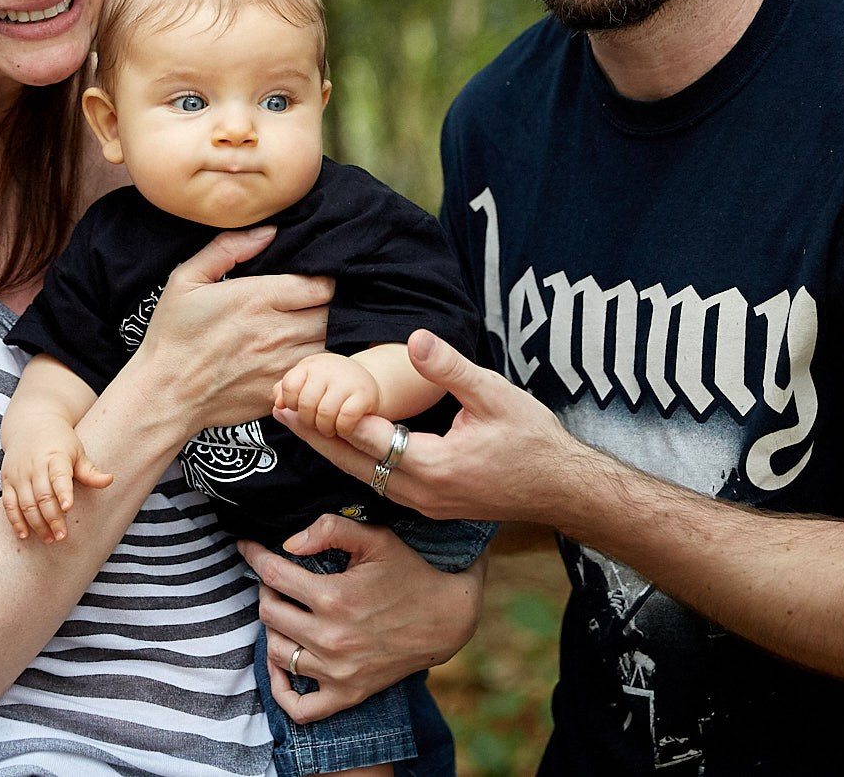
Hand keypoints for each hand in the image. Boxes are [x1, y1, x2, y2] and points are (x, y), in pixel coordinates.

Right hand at [0, 420, 111, 542]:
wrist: (30, 424)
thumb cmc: (60, 441)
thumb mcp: (77, 451)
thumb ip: (89, 471)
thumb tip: (110, 480)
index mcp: (55, 456)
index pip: (59, 476)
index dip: (63, 492)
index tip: (68, 507)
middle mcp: (34, 465)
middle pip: (42, 495)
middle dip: (52, 518)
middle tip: (62, 536)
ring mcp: (18, 474)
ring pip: (26, 503)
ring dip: (37, 524)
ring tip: (49, 539)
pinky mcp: (7, 481)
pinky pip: (9, 504)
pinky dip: (15, 521)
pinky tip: (25, 535)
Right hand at [130, 227, 331, 433]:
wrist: (165, 394)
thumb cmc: (173, 336)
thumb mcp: (186, 279)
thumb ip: (227, 247)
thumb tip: (269, 231)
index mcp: (257, 298)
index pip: (321, 284)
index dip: (325, 279)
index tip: (313, 280)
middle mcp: (277, 331)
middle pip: (333, 313)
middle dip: (331, 305)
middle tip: (316, 304)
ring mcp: (282, 364)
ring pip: (331, 343)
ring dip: (329, 334)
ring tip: (313, 328)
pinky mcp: (281, 390)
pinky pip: (317, 373)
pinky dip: (319, 364)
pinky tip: (306, 358)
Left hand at [239, 517, 481, 721]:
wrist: (446, 619)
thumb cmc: (409, 573)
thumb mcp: (376, 539)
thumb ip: (330, 529)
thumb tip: (288, 543)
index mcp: (334, 597)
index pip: (272, 574)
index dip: (254, 555)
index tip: (247, 547)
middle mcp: (331, 638)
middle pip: (269, 612)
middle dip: (266, 589)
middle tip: (276, 578)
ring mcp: (337, 671)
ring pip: (276, 652)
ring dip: (273, 629)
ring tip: (283, 611)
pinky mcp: (346, 694)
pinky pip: (299, 707)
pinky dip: (281, 688)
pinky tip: (282, 663)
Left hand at [272, 330, 579, 525]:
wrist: (563, 490)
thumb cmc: (534, 441)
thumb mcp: (496, 395)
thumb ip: (451, 368)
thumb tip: (415, 337)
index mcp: (433, 467)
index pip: (370, 439)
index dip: (332, 416)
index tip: (299, 396)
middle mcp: (421, 493)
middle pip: (354, 464)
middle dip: (316, 437)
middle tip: (280, 410)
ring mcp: (425, 505)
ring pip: (364, 477)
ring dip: (331, 451)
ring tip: (299, 425)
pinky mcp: (431, 506)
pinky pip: (381, 484)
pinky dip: (356, 463)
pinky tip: (342, 446)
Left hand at [274, 352, 380, 436]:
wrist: (365, 382)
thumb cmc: (329, 386)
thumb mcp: (306, 383)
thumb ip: (286, 393)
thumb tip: (277, 405)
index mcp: (310, 365)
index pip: (289, 386)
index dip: (291, 403)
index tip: (300, 408)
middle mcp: (328, 369)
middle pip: (306, 404)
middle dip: (309, 421)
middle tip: (317, 423)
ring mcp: (347, 381)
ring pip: (324, 414)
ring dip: (325, 428)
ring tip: (329, 428)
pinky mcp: (364, 394)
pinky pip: (345, 418)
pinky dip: (342, 429)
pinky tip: (343, 428)